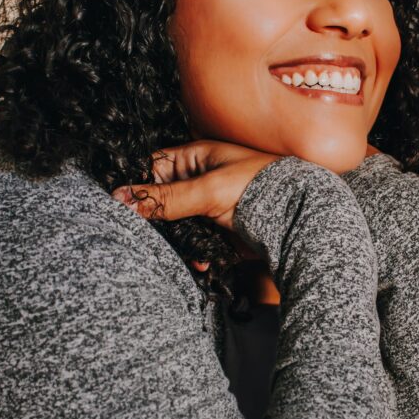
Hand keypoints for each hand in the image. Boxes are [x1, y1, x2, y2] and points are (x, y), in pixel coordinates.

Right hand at [111, 141, 281, 244]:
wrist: (297, 219)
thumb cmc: (259, 189)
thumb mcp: (207, 190)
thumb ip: (164, 199)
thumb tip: (120, 198)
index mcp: (195, 158)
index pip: (152, 169)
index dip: (138, 187)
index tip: (125, 207)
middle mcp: (198, 181)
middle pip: (160, 202)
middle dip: (157, 221)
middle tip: (154, 235)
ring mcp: (207, 207)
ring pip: (175, 226)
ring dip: (177, 240)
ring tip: (186, 249)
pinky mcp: (217, 231)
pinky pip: (194, 242)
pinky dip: (195, 252)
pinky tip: (202, 260)